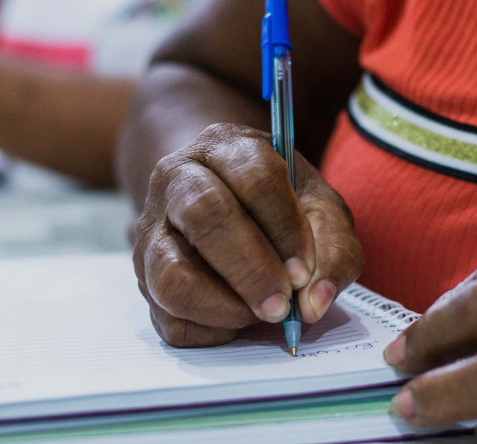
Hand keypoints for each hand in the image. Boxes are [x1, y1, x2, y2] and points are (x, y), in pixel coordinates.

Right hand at [133, 123, 362, 346]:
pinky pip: (168, 315)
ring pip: (171, 273)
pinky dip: (210, 329)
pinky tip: (237, 318)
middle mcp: (177, 179)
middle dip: (251, 269)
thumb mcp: (321, 211)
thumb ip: (333, 250)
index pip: (255, 176)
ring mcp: (152, 229)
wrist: (227, 205)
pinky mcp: (143, 276)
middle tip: (282, 305)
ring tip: (260, 313)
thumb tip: (313, 304)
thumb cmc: (282, 208)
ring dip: (224, 306)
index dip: (284, 228)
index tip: (305, 269)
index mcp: (227, 147)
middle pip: (205, 215)